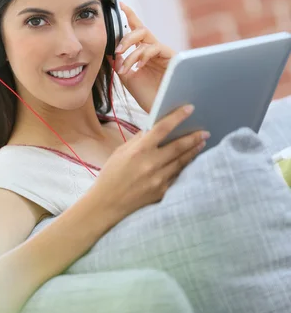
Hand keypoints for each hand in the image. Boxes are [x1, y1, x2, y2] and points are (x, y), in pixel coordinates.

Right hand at [90, 105, 209, 222]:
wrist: (107, 204)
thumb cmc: (111, 175)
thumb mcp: (121, 152)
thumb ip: (139, 140)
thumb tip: (155, 128)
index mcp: (138, 150)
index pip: (162, 128)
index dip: (178, 117)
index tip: (190, 109)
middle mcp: (150, 164)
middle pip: (178, 146)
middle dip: (194, 137)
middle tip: (205, 132)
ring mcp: (158, 179)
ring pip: (182, 161)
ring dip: (193, 151)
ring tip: (201, 143)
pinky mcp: (162, 191)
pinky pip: (177, 176)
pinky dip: (185, 166)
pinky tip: (190, 160)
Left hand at [107, 2, 174, 112]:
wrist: (164, 111)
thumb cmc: (148, 96)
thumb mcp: (128, 79)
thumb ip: (119, 64)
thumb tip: (106, 51)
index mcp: (144, 53)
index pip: (137, 30)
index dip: (130, 15)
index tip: (120, 4)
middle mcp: (154, 50)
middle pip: (141, 29)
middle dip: (126, 37)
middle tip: (117, 51)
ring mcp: (163, 53)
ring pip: (145, 38)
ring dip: (131, 52)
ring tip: (124, 67)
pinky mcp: (172, 58)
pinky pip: (154, 48)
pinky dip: (142, 56)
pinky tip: (137, 68)